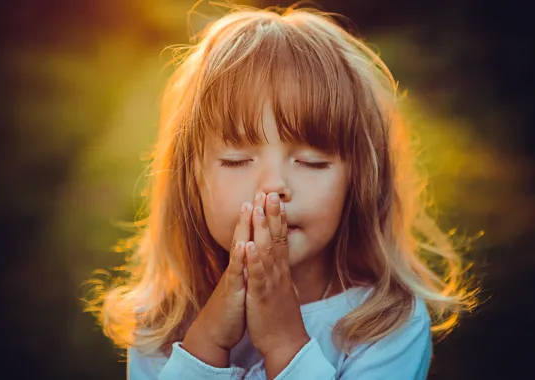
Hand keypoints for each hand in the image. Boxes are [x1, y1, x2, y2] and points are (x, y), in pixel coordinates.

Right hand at [183, 202, 252, 367]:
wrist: (216, 331)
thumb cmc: (233, 307)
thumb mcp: (246, 284)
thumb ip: (251, 267)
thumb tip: (259, 253)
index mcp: (245, 264)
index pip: (254, 236)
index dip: (263, 217)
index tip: (272, 198)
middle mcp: (239, 266)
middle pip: (246, 234)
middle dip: (254, 213)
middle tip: (262, 190)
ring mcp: (234, 276)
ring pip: (239, 247)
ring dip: (244, 227)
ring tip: (249, 207)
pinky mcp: (231, 291)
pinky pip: (235, 273)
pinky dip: (239, 259)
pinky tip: (242, 244)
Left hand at [245, 192, 309, 374]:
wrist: (286, 343)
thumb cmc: (282, 317)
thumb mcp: (283, 289)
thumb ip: (282, 272)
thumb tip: (282, 260)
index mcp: (281, 271)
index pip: (281, 239)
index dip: (278, 218)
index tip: (275, 199)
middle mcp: (278, 272)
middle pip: (276, 238)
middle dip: (272, 215)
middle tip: (269, 192)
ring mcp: (271, 283)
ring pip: (267, 251)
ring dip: (262, 229)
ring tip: (258, 209)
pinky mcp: (261, 296)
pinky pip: (257, 275)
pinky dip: (253, 259)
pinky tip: (248, 245)